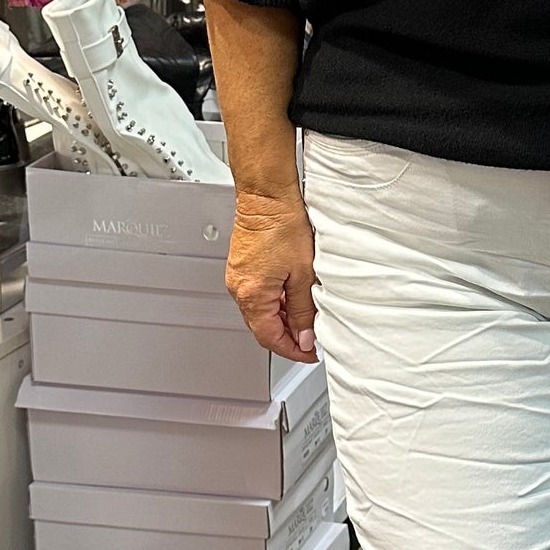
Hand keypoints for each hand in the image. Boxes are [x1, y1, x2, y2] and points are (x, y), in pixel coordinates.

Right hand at [225, 188, 317, 361]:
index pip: (270, 338)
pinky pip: (257, 296)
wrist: (266, 196)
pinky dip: (276, 303)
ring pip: (260, 312)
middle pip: (262, 327)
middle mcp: (239, 289)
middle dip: (288, 337)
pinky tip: (292, 297)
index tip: (309, 353)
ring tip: (306, 317)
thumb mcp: (304, 274)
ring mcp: (238, 278)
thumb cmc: (282, 224)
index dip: (292, 350)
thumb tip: (305, 336)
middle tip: (311, 339)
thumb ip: (304, 310)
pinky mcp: (242, 267)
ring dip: (283, 319)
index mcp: (252, 295)